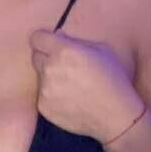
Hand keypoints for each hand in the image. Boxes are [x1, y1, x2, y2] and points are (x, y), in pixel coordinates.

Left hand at [29, 28, 141, 143]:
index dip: (44, 39)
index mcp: (63, 51)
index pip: (36, 38)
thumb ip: (76, 41)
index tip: (50, 44)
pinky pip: (42, 95)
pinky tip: (70, 99)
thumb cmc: (113, 79)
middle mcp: (50, 68)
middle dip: (46, 57)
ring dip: (50, 77)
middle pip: (36, 56)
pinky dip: (52, 95)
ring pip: (40, 77)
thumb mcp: (102, 50)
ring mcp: (44, 89)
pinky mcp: (43, 107)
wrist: (114, 115)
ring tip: (72, 86)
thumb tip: (58, 36)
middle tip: (64, 66)